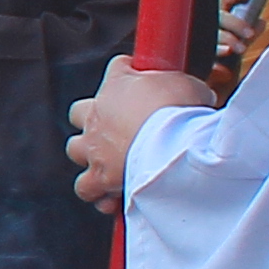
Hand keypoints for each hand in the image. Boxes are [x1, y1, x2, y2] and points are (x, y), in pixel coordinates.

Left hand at [65, 56, 219, 208]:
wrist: (172, 145)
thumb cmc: (178, 109)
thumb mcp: (186, 84)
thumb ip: (181, 87)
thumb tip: (192, 94)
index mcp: (116, 88)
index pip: (115, 70)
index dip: (128, 78)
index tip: (140, 85)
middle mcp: (98, 118)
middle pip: (79, 112)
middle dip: (96, 115)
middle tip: (118, 127)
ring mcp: (95, 150)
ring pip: (76, 151)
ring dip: (92, 154)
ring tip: (113, 162)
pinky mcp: (100, 180)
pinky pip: (89, 190)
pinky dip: (101, 195)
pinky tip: (116, 197)